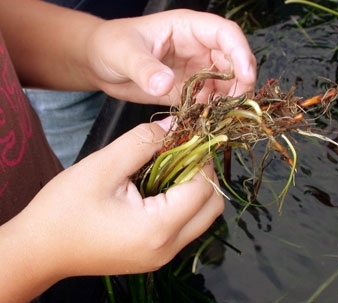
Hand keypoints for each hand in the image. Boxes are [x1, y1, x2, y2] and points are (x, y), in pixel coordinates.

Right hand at [0, 118, 223, 300]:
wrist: (39, 249)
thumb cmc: (64, 209)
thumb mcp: (103, 166)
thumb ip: (143, 142)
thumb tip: (174, 124)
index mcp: (158, 228)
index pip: (203, 187)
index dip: (200, 157)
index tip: (188, 136)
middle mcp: (168, 248)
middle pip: (212, 207)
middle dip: (204, 174)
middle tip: (181, 151)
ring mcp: (163, 256)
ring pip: (201, 218)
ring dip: (195, 189)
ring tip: (170, 166)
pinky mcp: (155, 255)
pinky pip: (185, 226)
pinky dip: (183, 203)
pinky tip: (160, 186)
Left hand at [85, 9, 255, 103]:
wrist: (101, 64)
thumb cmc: (110, 45)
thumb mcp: (125, 53)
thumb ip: (145, 68)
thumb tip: (165, 84)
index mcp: (188, 29)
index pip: (225, 34)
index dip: (241, 53)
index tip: (246, 76)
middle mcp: (198, 49)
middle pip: (233, 62)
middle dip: (240, 82)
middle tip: (236, 105)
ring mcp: (195, 71)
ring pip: (225, 84)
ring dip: (228, 101)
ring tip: (221, 118)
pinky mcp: (189, 91)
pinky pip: (208, 101)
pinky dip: (212, 112)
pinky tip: (206, 123)